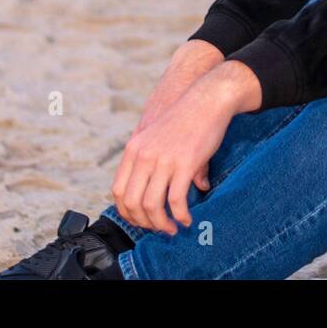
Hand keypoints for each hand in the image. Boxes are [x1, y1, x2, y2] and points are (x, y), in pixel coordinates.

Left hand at [110, 63, 256, 233]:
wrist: (208, 98)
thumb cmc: (186, 117)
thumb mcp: (160, 137)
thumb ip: (158, 162)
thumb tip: (163, 183)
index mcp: (134, 149)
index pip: (118, 191)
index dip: (127, 212)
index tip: (140, 220)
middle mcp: (144, 156)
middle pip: (132, 203)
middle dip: (144, 223)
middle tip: (158, 229)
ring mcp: (162, 160)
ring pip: (152, 206)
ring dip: (161, 224)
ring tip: (172, 229)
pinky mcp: (184, 164)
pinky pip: (176, 200)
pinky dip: (180, 216)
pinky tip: (186, 219)